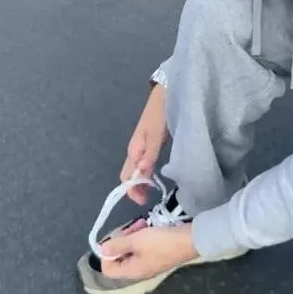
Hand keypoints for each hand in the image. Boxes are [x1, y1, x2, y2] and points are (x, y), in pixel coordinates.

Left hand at [98, 224, 197, 279]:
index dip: (107, 253)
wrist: (191, 240)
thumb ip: (117, 245)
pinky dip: (142, 236)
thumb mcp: (136, 240)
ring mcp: (149, 262)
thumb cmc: (162, 241)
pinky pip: (142, 247)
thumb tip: (101, 250)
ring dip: (132, 235)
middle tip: (130, 227)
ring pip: (131, 250)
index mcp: (132, 271)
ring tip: (141, 224)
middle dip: (122, 240)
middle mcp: (139, 270)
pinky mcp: (157, 254)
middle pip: (119, 257)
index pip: (108, 268)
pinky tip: (148, 226)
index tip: (115, 237)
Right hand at [120, 85, 168, 202]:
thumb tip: (140, 177)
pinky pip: (144, 160)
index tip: (143, 201)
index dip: (131, 191)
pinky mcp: (150, 141)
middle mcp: (135, 149)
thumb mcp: (156, 135)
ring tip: (153, 190)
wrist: (166, 92)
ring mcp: (142, 144)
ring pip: (137, 167)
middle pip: (129, 173)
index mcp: (134, 149)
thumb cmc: (160, 112)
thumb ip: (149, 155)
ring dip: (141, 180)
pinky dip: (147, 170)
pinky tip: (157, 173)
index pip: (126, 176)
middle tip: (148, 199)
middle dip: (135, 188)